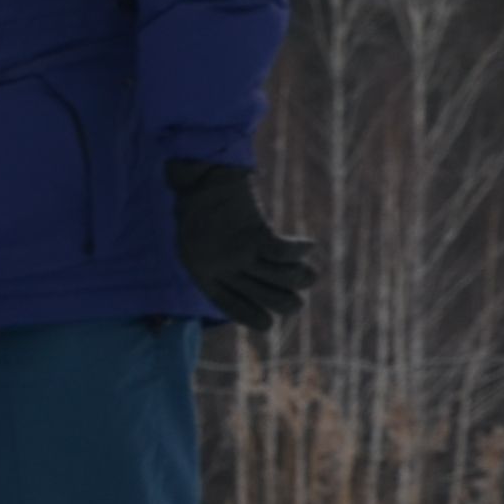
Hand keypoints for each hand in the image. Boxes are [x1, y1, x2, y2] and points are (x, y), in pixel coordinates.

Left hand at [168, 160, 315, 332]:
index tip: (269, 325)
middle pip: (267, 298)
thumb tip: (247, 291)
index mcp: (202, 274)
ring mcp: (239, 253)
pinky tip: (309, 244)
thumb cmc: (199, 210)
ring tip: (310, 273)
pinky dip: (301, 250)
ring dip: (304, 278)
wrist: (201, 178)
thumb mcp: (193, 244)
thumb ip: (215, 267)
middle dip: (288, 303)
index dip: (251, 317)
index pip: (231, 306)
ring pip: (284, 279)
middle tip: (297, 299)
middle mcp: (221, 268)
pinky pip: (286, 253)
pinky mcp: (255, 234)